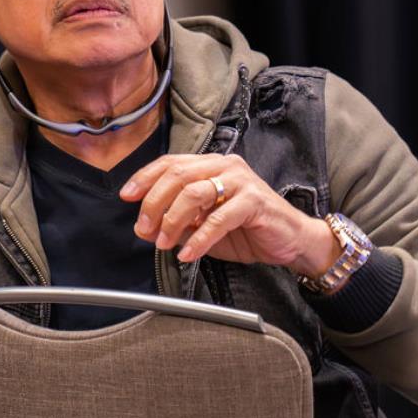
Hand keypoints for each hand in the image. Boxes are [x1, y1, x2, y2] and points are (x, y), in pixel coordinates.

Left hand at [121, 154, 338, 273]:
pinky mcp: (254, 201)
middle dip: (154, 203)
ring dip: (173, 220)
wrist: (290, 242)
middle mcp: (225, 166)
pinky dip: (199, 238)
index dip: (145, 178)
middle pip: (177, 175)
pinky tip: (189, 254)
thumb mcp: (204, 226)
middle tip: (143, 228)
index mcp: (211, 165)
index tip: (127, 196)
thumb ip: (178, 223)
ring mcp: (241, 181)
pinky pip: (218, 218)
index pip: (170, 163)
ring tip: (164, 243)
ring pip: (194, 193)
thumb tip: (145, 228)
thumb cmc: (248, 230)